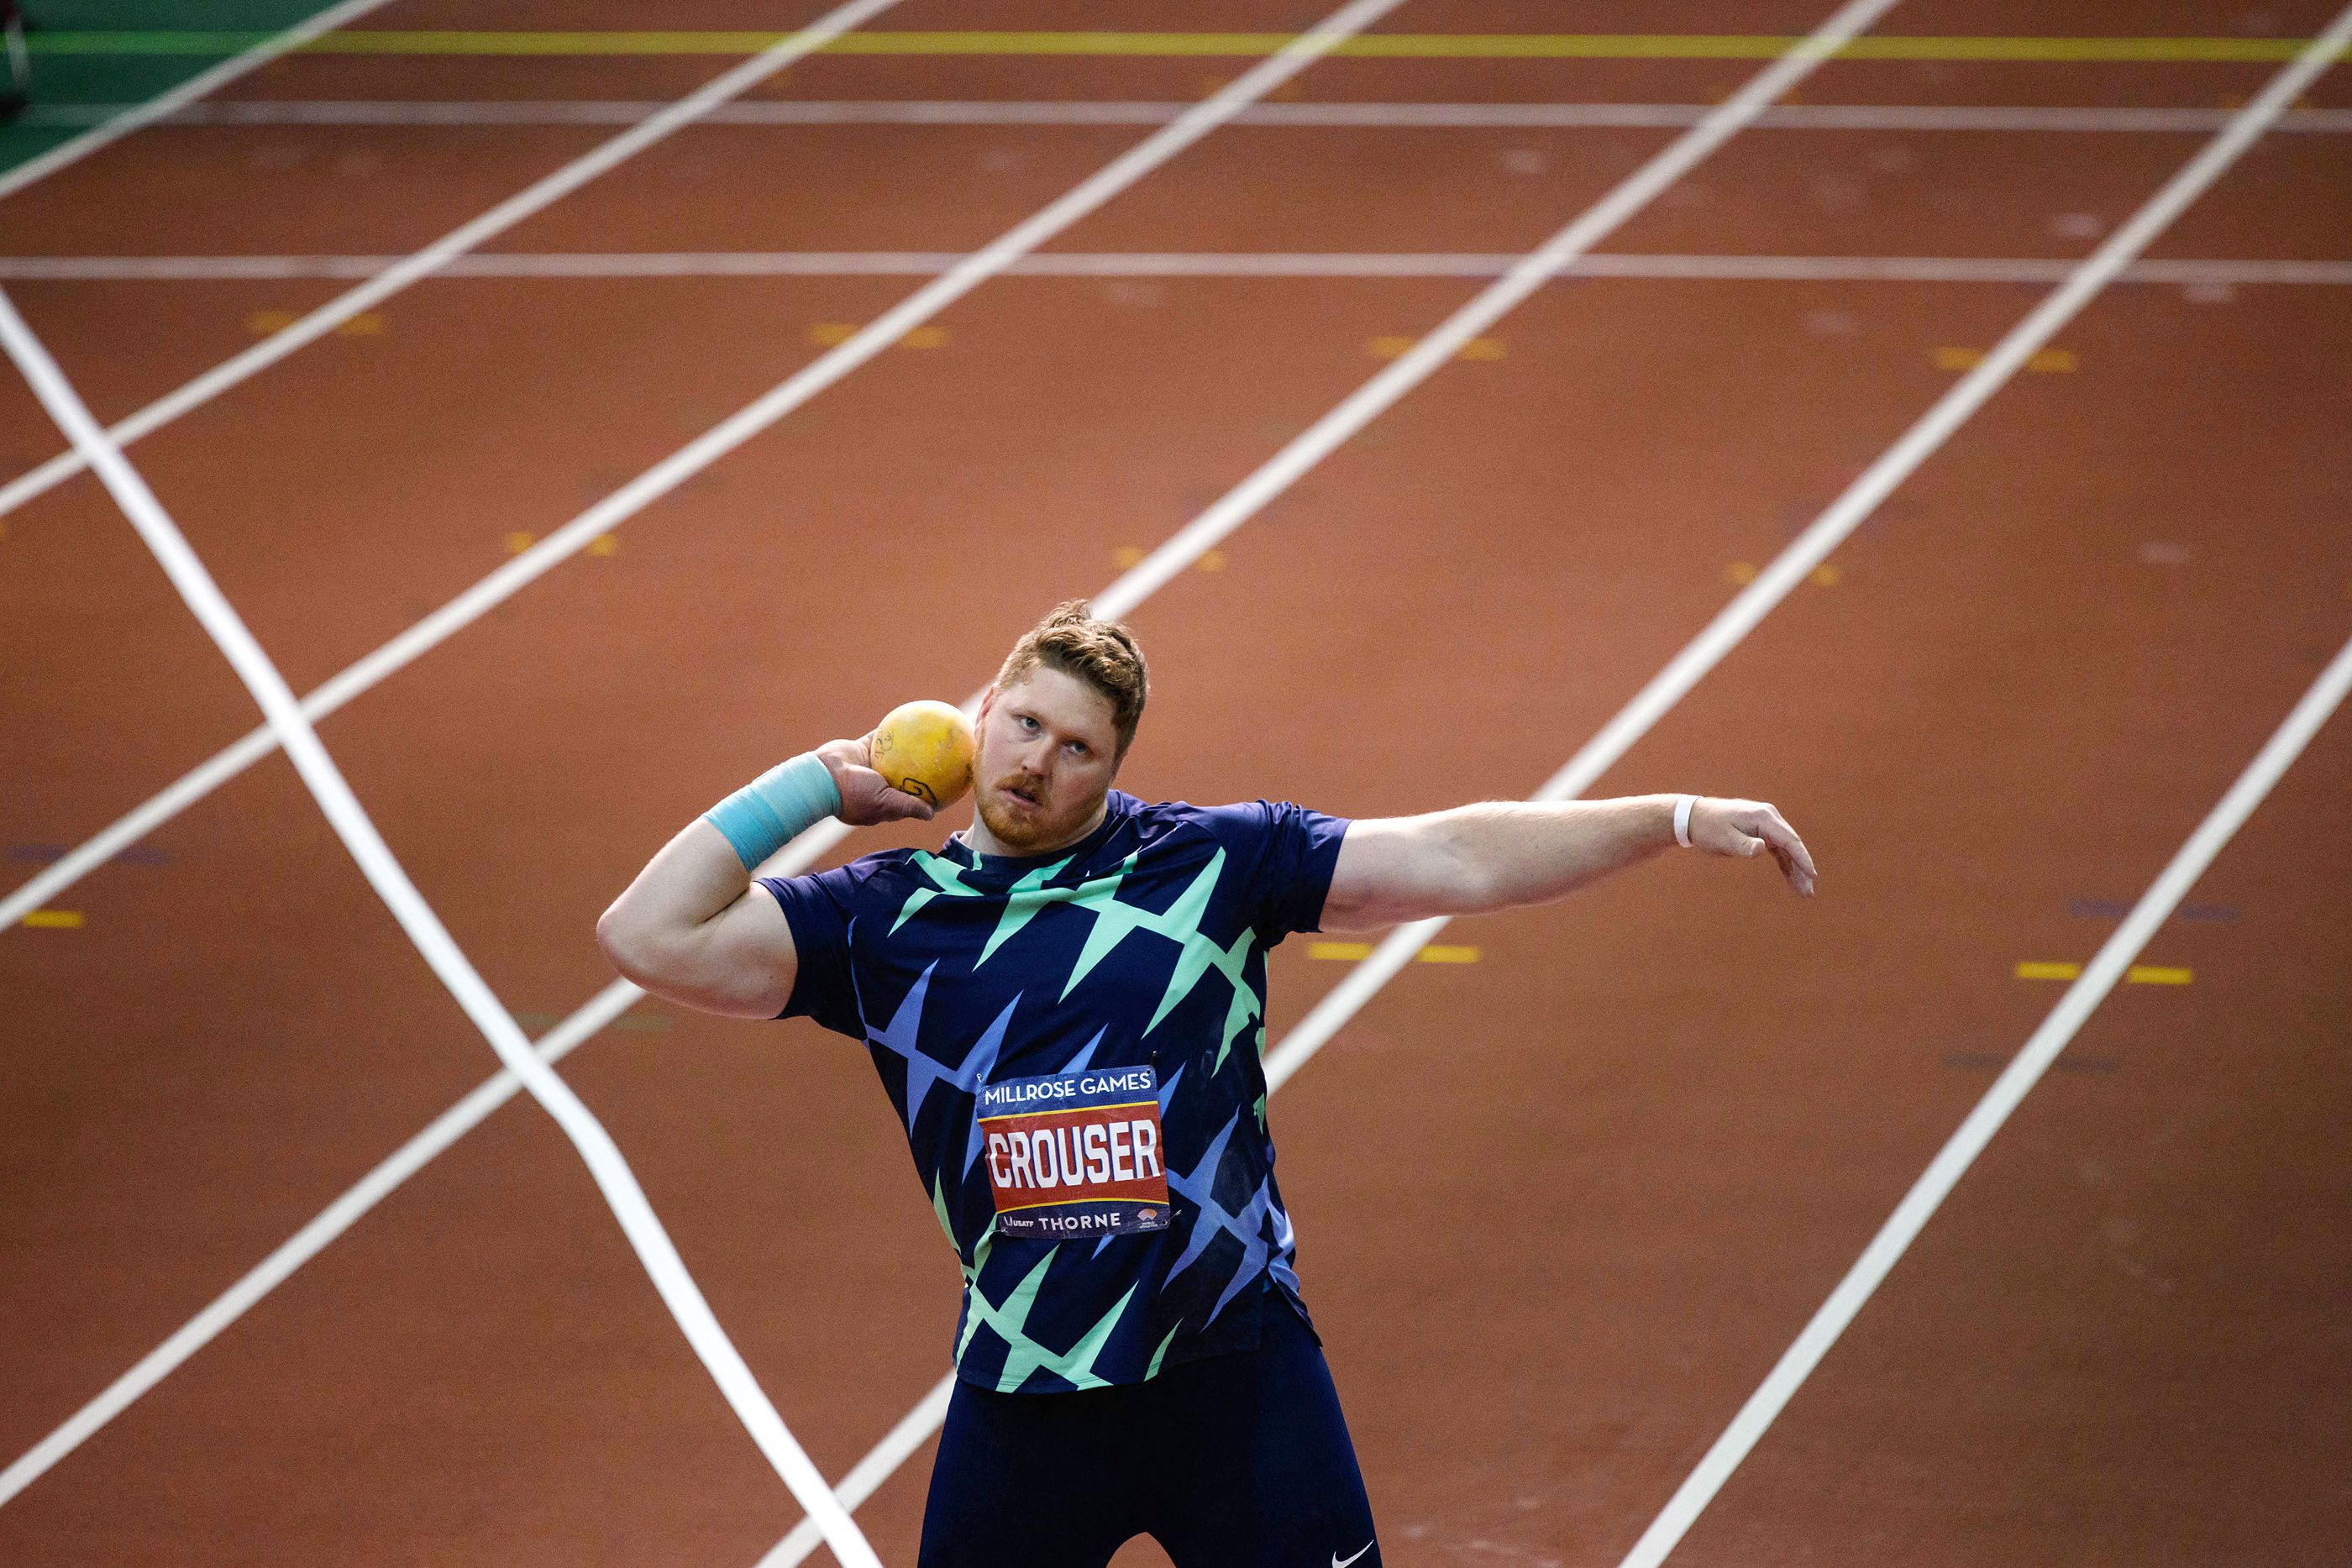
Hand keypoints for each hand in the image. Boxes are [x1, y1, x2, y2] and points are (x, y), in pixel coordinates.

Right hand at [816, 733, 935, 826]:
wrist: (822, 777)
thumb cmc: (853, 795)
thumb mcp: (884, 804)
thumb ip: (907, 806)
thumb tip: (931, 814)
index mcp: (885, 801)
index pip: (911, 798)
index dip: (928, 794)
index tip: (946, 788)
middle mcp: (879, 784)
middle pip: (906, 775)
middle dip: (923, 769)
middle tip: (943, 759)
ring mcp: (871, 766)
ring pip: (896, 754)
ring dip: (911, 746)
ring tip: (931, 736)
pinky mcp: (863, 749)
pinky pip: (881, 737)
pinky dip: (893, 729)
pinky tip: (910, 720)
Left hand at [1688, 797, 1815, 895]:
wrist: (1694, 817)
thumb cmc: (1708, 828)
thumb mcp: (1724, 839)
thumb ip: (1744, 845)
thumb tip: (1762, 848)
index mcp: (1763, 818)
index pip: (1789, 840)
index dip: (1802, 858)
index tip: (1812, 875)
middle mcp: (1769, 817)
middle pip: (1791, 845)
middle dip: (1802, 868)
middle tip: (1808, 892)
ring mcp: (1766, 824)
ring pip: (1786, 849)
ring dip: (1795, 869)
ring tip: (1803, 892)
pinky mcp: (1761, 831)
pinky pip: (1778, 849)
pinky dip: (1784, 864)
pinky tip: (1791, 879)